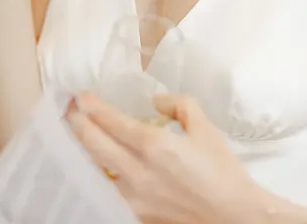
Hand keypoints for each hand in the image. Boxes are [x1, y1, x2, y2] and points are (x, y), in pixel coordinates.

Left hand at [66, 92, 272, 223]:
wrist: (235, 216)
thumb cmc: (223, 172)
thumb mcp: (205, 127)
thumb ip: (178, 104)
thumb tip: (155, 102)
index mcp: (154, 145)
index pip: (109, 120)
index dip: (90, 105)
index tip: (81, 96)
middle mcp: (137, 171)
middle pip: (92, 143)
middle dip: (77, 122)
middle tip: (71, 110)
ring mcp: (134, 197)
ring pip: (95, 168)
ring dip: (84, 148)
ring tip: (81, 134)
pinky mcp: (137, 214)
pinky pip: (109, 190)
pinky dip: (100, 174)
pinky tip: (99, 165)